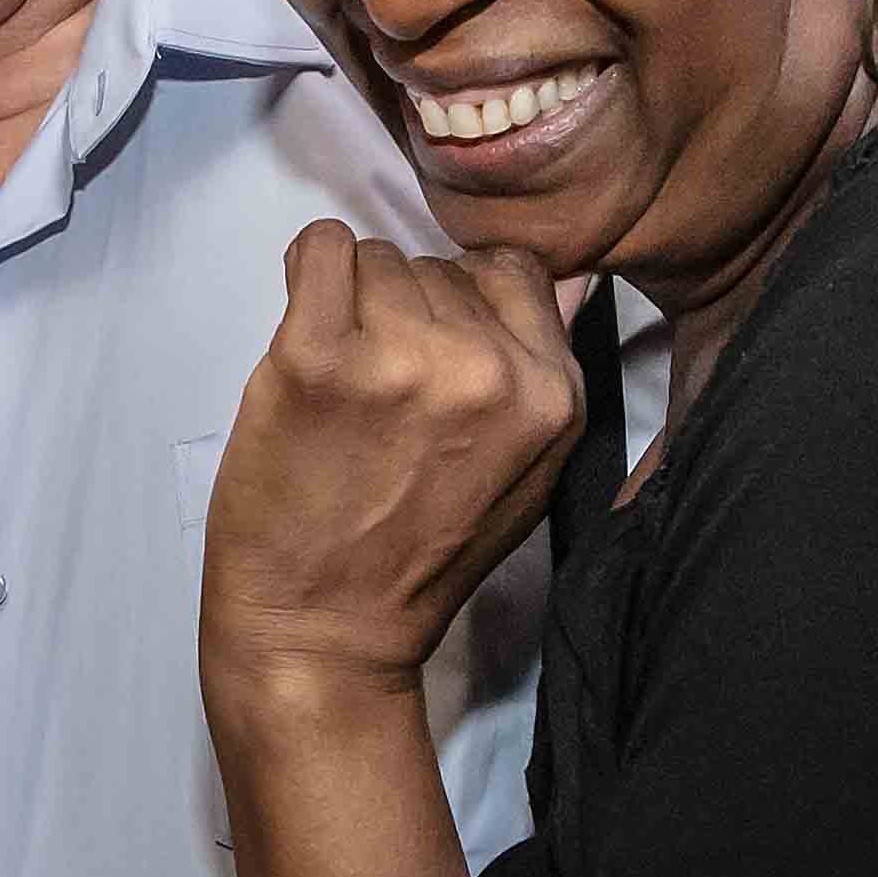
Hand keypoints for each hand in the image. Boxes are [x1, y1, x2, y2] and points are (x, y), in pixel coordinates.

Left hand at [202, 224, 580, 699]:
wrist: (324, 629)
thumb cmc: (415, 553)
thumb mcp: (524, 472)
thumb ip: (540, 374)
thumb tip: (572, 272)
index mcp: (553, 396)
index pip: (514, 272)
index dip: (464, 305)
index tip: (431, 357)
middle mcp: (491, 370)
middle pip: (438, 266)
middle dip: (405, 313)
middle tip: (380, 397)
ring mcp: (403, 359)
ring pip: (377, 256)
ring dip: (352, 304)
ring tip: (343, 389)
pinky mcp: (317, 356)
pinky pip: (317, 247)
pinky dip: (305, 275)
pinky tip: (306, 343)